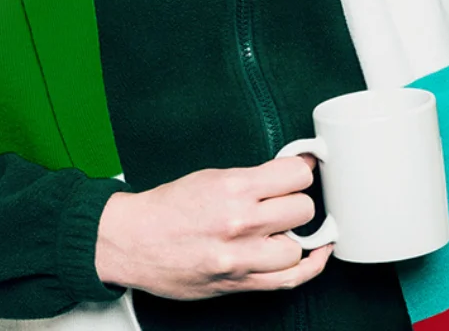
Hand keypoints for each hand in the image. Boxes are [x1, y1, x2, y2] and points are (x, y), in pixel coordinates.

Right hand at [95, 155, 331, 299]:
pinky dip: (309, 266)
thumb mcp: (214, 176)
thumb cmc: (169, 207)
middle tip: (283, 202)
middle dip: (296, 203)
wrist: (132, 242)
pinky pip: (288, 280)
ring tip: (280, 230)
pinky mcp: (237, 284)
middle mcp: (240, 222)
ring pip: (297, 246)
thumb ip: (256, 175)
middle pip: (302, 209)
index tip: (299, 173)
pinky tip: (317, 253)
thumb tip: (298, 165)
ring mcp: (240, 257)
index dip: (301, 172)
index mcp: (234, 187)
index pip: (296, 175)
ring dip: (294, 236)